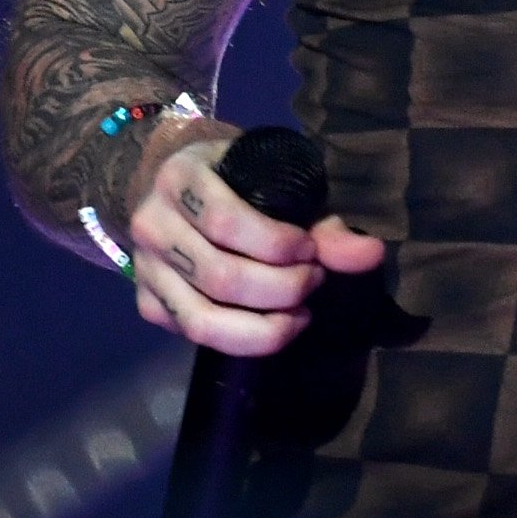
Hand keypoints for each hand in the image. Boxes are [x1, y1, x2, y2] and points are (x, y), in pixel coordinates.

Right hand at [125, 122, 384, 355]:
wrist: (181, 188)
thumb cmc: (241, 179)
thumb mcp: (279, 183)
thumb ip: (324, 221)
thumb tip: (371, 254)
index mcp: (180, 177)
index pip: (226, 222)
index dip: (277, 245)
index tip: (311, 249)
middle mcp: (151, 224)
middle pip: (221, 276)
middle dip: (281, 287)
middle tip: (314, 280)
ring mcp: (144, 269)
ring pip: (203, 318)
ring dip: (264, 326)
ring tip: (300, 312)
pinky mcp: (148, 304)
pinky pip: (193, 334)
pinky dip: (242, 340)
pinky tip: (274, 326)